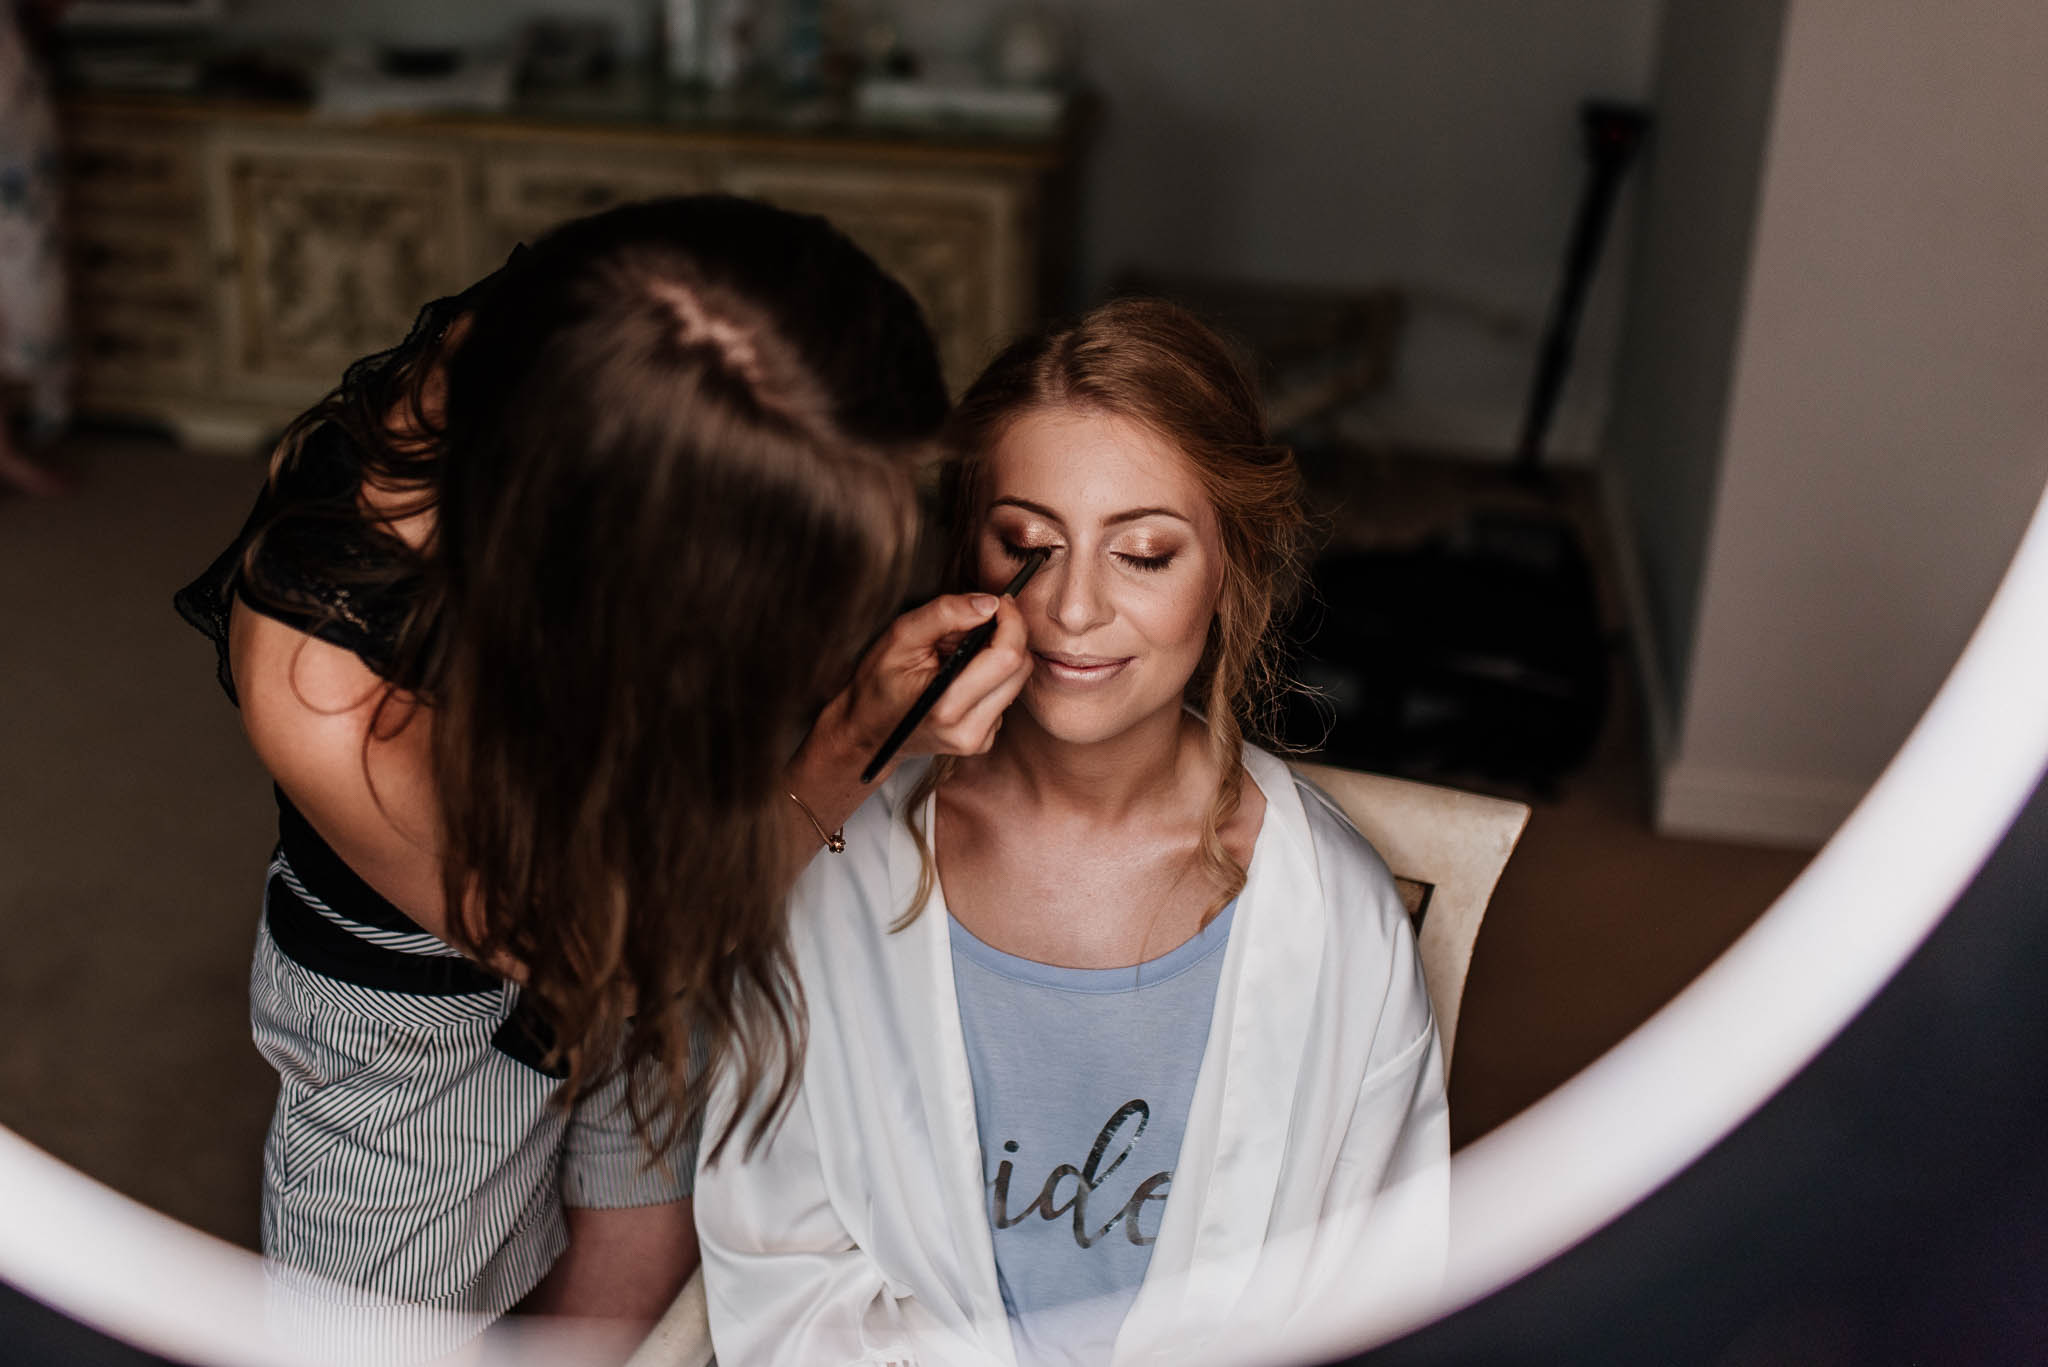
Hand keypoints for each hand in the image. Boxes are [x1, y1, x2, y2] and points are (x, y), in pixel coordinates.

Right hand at [785, 593, 1030, 838]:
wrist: (868, 732)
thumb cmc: (877, 685)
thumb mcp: (900, 637)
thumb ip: (944, 614)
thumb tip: (989, 603)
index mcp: (947, 706)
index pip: (1007, 657)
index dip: (1011, 621)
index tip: (998, 602)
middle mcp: (970, 730)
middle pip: (1021, 668)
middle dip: (1008, 634)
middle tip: (977, 621)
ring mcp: (980, 739)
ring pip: (1018, 680)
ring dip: (999, 654)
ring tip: (960, 650)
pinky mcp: (986, 740)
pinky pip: (1006, 694)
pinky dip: (992, 674)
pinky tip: (962, 673)